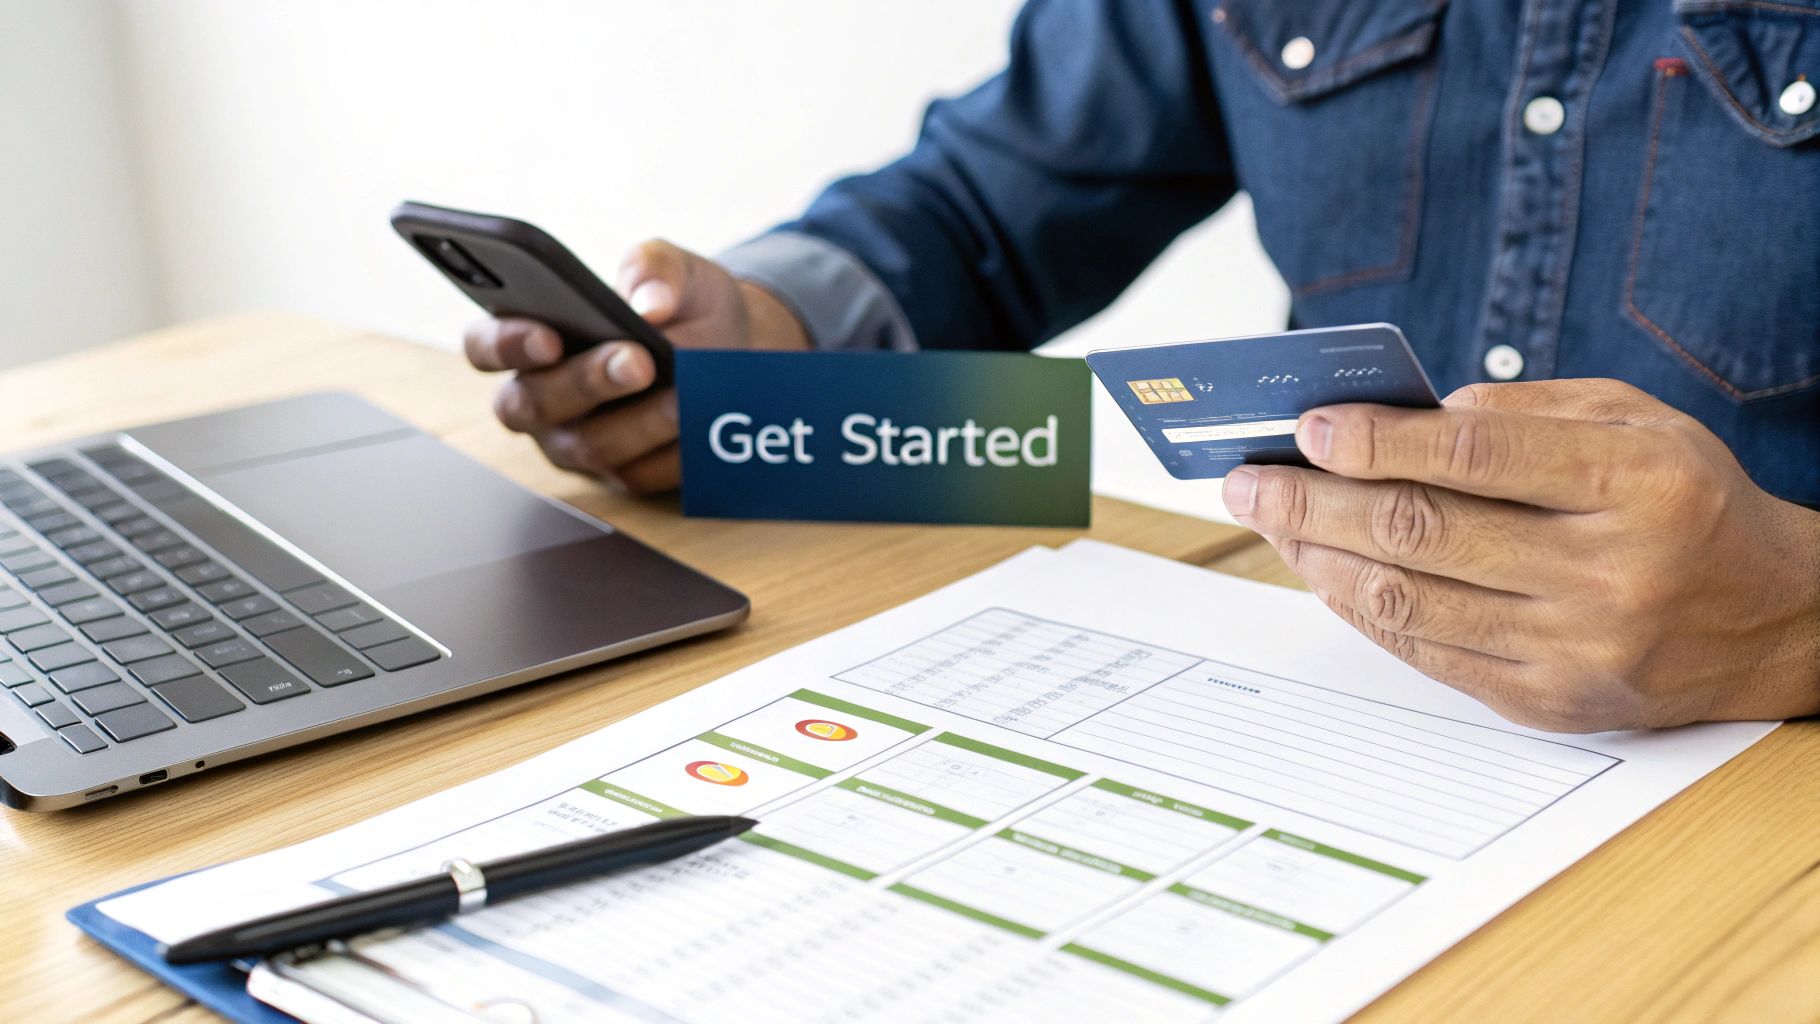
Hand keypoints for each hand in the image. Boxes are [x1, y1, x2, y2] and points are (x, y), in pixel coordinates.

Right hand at [463, 239, 809, 492]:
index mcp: (530, 336)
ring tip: (682, 394)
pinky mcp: (626, 475)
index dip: (507, 345)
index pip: (485, 346)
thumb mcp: (677, 269)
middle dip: (586, 382)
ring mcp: (579, 442)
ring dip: (639, 421)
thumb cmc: (683, 304)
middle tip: (638, 360)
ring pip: (590, 447)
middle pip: (532, 404)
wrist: (738, 345)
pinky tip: (700, 426)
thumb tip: (648, 304)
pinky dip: (674, 450)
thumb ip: (654, 268)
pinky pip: (641, 474)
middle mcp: (541, 397)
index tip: (549, 337)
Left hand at [1220, 378, 1819, 731]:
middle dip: (1313, 501)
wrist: (1775, 620)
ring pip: (1407, 600)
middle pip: (1421, 532)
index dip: (1379, 438)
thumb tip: (1398, 417)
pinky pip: (1425, 652)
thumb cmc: (1686, 501)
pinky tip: (1322, 571)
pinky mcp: (1550, 703)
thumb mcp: (1633, 421)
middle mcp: (1608, 573)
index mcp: (1637, 483)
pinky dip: (1360, 607)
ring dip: (1317, 558)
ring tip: (1270, 521)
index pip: (1476, 454)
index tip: (1309, 425)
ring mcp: (1576, 649)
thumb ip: (1521, 411)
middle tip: (1247, 479)